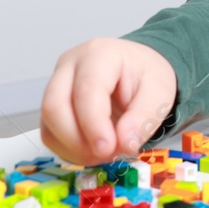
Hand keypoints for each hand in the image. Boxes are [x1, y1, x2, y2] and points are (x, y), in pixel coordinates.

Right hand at [40, 37, 177, 164]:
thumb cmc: (145, 76)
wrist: (137, 70)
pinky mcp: (52, 107)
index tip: (109, 148)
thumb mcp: (159, 93)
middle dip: (78, 140)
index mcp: (99, 54)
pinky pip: (49, 135)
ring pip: (49, 124)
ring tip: (106, 152)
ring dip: (74, 149)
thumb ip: (144, 118)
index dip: (94, 125)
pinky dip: (69, 151)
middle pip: (54, 107)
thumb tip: (124, 144)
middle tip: (108, 153)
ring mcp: (56, 85)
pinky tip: (93, 151)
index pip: (86, 91)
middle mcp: (70, 66)